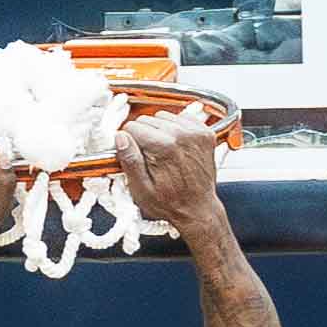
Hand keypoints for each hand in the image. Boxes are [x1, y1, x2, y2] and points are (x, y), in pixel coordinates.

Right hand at [114, 110, 223, 230]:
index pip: (133, 127)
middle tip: (150, 157)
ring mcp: (196, 133)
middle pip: (148, 119)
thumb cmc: (171, 203)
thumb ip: (130, 160)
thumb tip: (121, 138)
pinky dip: (176, 128)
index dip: (129, 141)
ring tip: (163, 152)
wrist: (198, 209)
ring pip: (164, 116)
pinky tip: (176, 146)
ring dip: (159, 131)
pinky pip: (182, 118)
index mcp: (164, 147)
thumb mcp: (142, 189)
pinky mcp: (205, 133)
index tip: (134, 154)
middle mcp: (181, 135)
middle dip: (144, 136)